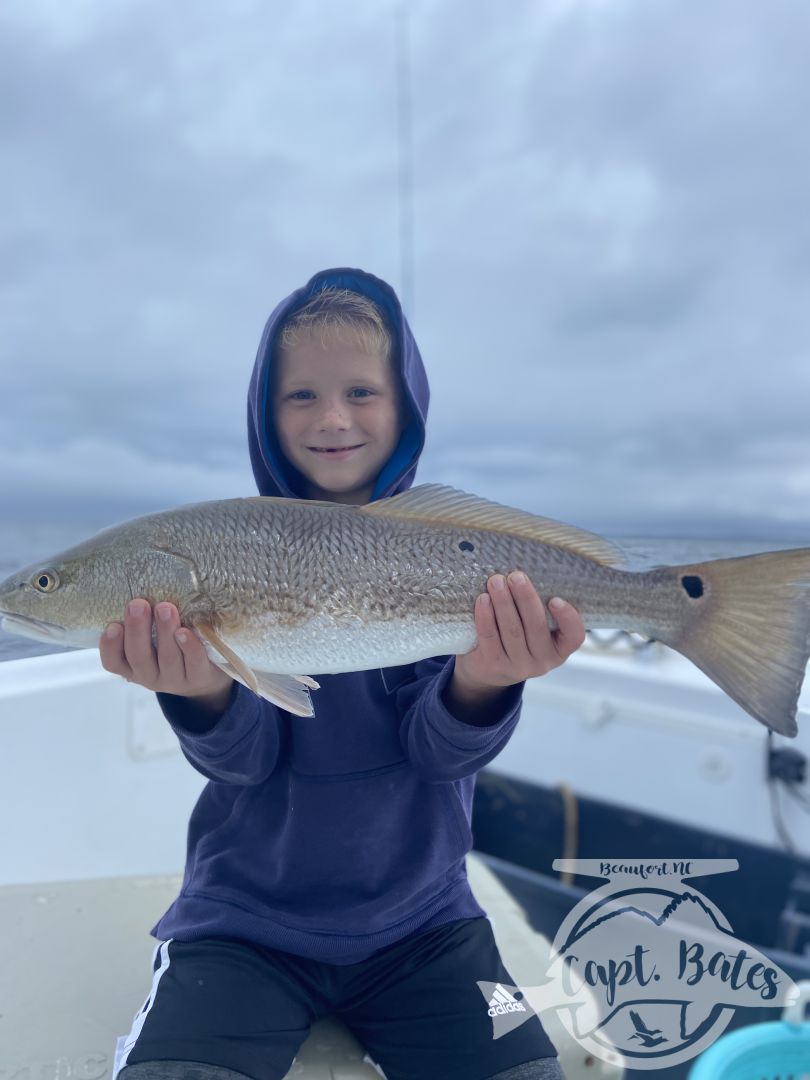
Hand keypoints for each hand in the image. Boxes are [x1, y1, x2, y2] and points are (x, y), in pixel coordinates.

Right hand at [99, 599, 233, 706]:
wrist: (204, 676)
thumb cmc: (172, 648)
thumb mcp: (151, 640)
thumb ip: (142, 622)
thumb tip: (138, 589)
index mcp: (132, 667)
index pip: (113, 662)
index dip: (109, 646)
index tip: (113, 625)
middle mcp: (150, 676)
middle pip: (139, 657)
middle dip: (137, 630)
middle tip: (138, 604)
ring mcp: (174, 680)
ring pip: (167, 658)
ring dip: (164, 632)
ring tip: (165, 608)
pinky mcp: (198, 677)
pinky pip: (194, 663)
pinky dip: (189, 647)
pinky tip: (185, 632)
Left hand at [454, 572, 585, 694]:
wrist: (487, 669)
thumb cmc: (516, 637)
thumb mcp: (533, 629)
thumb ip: (537, 609)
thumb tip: (527, 573)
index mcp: (559, 649)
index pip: (574, 637)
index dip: (568, 618)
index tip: (555, 599)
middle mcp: (542, 662)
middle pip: (536, 627)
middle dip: (526, 598)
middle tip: (516, 576)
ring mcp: (517, 666)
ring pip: (512, 630)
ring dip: (503, 602)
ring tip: (496, 581)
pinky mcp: (494, 665)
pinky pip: (490, 637)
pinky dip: (486, 616)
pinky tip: (483, 599)